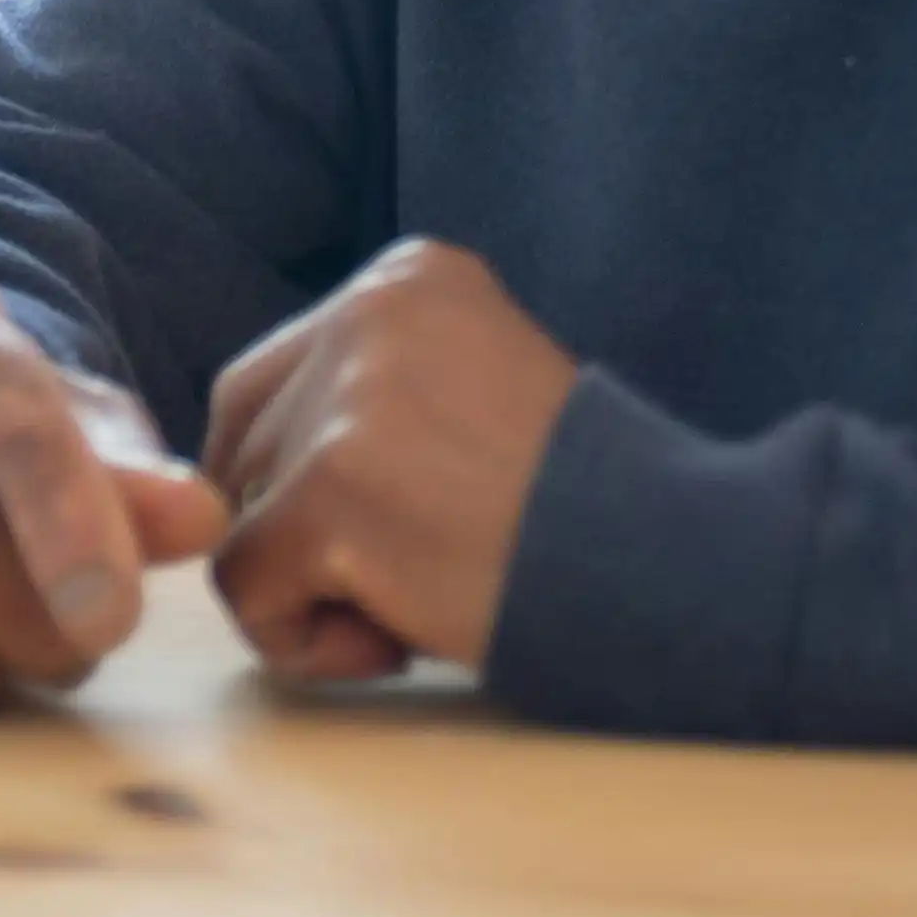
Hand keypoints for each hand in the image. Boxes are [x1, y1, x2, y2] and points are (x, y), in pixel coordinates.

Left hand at [201, 236, 577, 682]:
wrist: (674, 570)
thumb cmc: (586, 513)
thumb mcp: (478, 390)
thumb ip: (376, 396)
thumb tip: (243, 466)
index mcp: (407, 275)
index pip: (269, 380)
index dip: (292, 477)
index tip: (379, 532)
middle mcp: (365, 313)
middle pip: (243, 442)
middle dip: (289, 532)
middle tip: (392, 583)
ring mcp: (343, 401)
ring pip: (242, 518)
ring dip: (309, 588)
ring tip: (415, 606)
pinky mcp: (329, 493)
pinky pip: (246, 586)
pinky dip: (299, 638)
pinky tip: (396, 641)